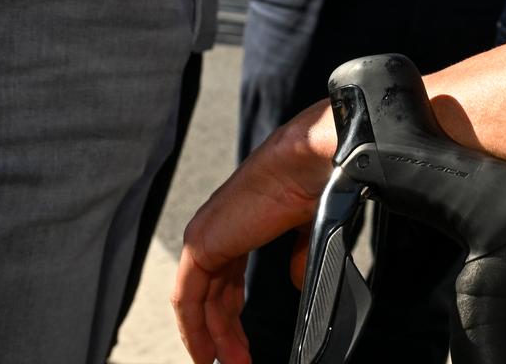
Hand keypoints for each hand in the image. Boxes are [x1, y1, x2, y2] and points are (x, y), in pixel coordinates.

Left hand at [173, 102, 337, 363]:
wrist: (312, 160)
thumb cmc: (317, 181)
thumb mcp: (310, 229)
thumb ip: (300, 256)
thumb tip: (297, 282)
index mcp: (244, 220)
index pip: (228, 278)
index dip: (232, 315)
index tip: (241, 344)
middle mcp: (220, 228)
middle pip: (213, 294)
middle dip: (223, 333)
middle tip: (236, 363)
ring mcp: (207, 236)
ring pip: (198, 301)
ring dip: (211, 338)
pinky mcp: (201, 245)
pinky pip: (188, 299)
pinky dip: (194, 329)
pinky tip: (205, 353)